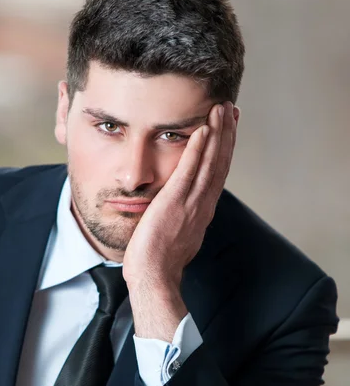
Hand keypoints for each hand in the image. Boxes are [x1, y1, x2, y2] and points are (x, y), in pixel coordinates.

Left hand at [123, 101, 237, 290]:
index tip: (228, 129)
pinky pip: (189, 171)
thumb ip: (186, 218)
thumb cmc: (161, 260)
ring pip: (210, 162)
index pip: (218, 173)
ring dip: (217, 134)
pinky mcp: (175, 202)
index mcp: (203, 210)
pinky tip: (203, 130)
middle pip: (220, 162)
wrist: (154, 276)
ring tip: (220, 109)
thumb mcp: (180, 235)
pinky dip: (197, 150)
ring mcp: (191, 202)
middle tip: (230, 109)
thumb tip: (184, 210)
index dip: (225, 149)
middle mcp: (203, 203)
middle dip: (227, 134)